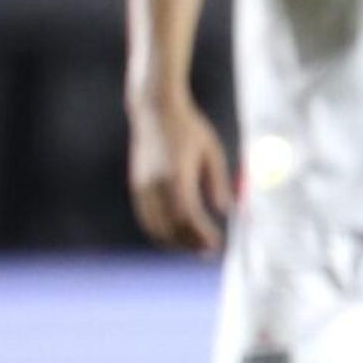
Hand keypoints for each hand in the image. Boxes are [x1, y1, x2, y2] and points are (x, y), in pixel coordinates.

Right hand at [127, 95, 229, 256]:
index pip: (187, 217)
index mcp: (176, 176)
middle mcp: (154, 184)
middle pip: (169, 226)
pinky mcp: (136, 185)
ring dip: (174, 240)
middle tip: (209, 252)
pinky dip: (159, 230)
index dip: (201, 235)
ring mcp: (141, 186)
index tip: (217, 244)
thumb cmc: (189, 129)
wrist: (155, 110)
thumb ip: (217, 182)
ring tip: (195, 248)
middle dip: (189, 243)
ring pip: (154, 225)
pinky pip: (146, 216)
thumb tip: (226, 210)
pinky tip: (176, 234)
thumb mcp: (212, 153)